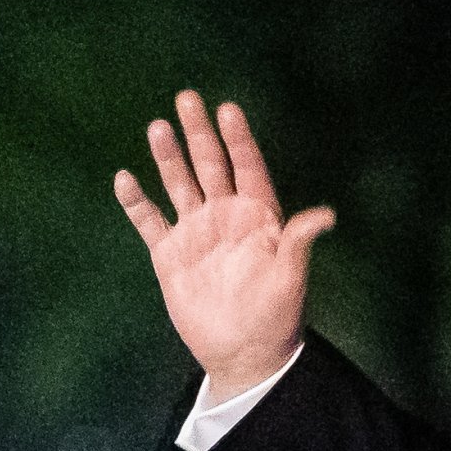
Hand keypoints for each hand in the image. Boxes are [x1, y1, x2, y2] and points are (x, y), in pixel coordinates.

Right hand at [113, 90, 333, 395]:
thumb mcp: (291, 277)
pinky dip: (137, 202)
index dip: (238, 139)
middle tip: (187, 98)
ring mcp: (195, 233)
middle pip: (210, 165)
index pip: (247, 167)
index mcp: (257, 216)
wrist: (243, 352)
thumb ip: (298, 241)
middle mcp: (225, 216)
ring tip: (157, 127)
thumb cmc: (275, 315)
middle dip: (199, 133)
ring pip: (179, 184)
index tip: (227, 109)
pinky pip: (150, 221)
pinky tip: (125, 179)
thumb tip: (325, 216)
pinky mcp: (170, 254)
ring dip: (168, 158)